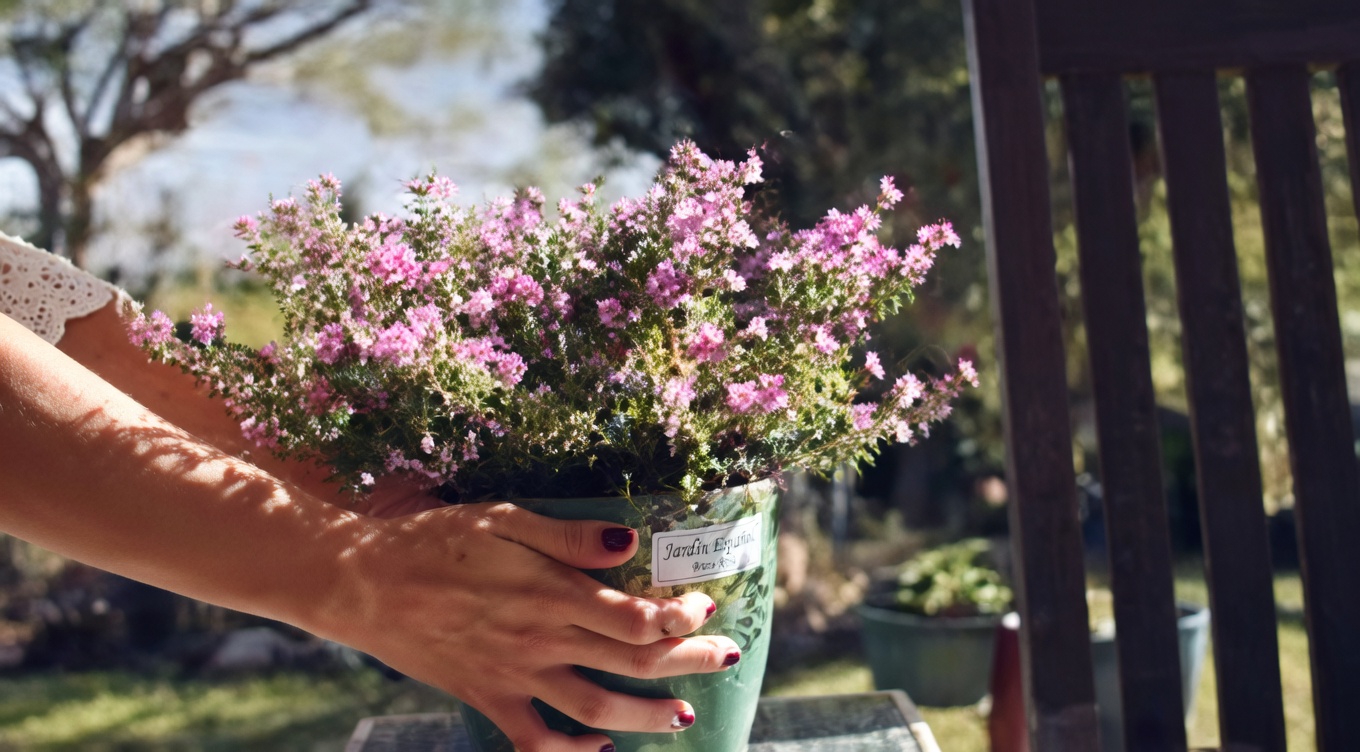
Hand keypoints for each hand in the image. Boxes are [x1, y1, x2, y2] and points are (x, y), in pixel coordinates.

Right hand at [324, 502, 740, 751]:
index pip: (634, 616)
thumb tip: (628, 539)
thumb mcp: (503, 520)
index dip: (679, 617)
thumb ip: (568, 536)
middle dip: (687, 662)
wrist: (363, 584)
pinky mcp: (486, 697)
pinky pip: (534, 739)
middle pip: (630, 662)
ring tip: (684, 717)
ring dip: (646, 716)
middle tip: (728, 657)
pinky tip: (598, 746)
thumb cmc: (435, 541)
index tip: (707, 606)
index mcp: (550, 593)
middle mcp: (540, 640)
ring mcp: (514, 675)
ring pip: (595, 708)